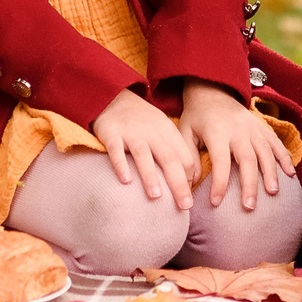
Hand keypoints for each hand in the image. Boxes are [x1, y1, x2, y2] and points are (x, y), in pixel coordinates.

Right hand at [90, 89, 197, 210]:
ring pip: (143, 155)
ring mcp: (131, 132)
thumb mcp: (162, 129)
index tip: (189, 199)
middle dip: (178, 183)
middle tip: (185, 205)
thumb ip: (174, 150)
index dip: (189, 178)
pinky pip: (116, 150)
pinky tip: (125, 180)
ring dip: (150, 176)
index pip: (184, 157)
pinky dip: (121, 165)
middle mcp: (152, 132)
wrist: (114, 96)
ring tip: (157, 196)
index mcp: (167, 131)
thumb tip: (189, 181)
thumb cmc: (142, 120)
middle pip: (169, 158)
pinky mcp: (111, 133)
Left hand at [176, 77, 293, 210]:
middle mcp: (238, 129)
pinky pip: (276, 142)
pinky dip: (284, 157)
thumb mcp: (184, 132)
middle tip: (249, 207)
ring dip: (271, 173)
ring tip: (273, 193)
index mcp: (217, 132)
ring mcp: (253, 127)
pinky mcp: (261, 126)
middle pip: (248, 159)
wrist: (212, 90)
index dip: (219, 183)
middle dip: (250, 184)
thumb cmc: (196, 116)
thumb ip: (188, 157)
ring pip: (265, 151)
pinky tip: (290, 174)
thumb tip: (190, 184)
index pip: (220, 161)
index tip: (216, 202)